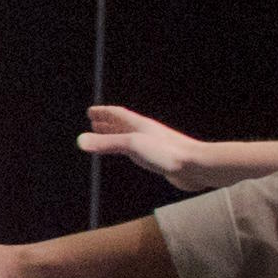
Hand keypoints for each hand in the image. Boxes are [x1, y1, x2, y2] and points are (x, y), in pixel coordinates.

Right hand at [79, 105, 217, 191]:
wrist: (197, 166)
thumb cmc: (167, 152)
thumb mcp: (132, 145)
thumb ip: (106, 143)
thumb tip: (79, 141)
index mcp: (139, 125)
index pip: (117, 114)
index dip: (103, 113)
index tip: (90, 111)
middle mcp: (146, 133)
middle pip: (123, 125)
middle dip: (107, 123)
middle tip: (95, 123)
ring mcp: (153, 146)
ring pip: (131, 138)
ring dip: (117, 137)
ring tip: (107, 138)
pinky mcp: (160, 159)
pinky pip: (139, 152)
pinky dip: (129, 150)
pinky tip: (132, 156)